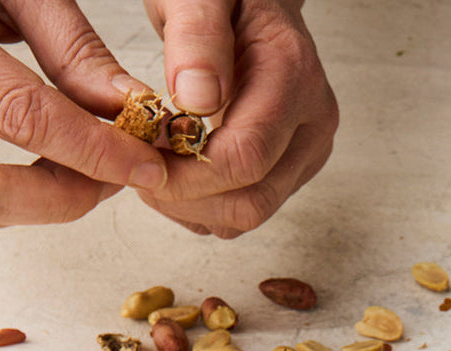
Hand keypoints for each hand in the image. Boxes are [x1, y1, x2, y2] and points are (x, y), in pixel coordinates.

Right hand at [0, 0, 168, 233]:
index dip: (96, 152)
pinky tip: (51, 162)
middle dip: (62, 195)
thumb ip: (72, 48)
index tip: (148, 166)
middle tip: (116, 175)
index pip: (21, 116)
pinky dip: (20, 194)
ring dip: (43, 201)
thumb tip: (131, 109)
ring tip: (86, 165)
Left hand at [138, 0, 338, 237]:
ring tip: (153, 166)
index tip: (139, 158)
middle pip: (252, 201)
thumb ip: (198, 36)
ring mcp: (306, 153)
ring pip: (249, 214)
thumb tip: (196, 100)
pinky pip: (246, 210)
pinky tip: (177, 171)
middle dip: (187, 199)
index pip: (246, 158)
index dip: (188, 175)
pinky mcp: (292, 169)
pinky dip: (204, 205)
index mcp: (294, 80)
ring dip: (192, 206)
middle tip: (138, 170)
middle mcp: (311, 126)